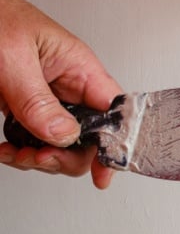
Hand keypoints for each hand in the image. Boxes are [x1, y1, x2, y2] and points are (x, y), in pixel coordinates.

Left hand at [0, 0, 122, 188]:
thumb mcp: (14, 61)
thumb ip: (38, 101)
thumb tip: (63, 135)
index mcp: (80, 68)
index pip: (113, 111)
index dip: (114, 143)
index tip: (103, 171)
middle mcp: (68, 85)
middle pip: (87, 136)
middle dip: (64, 156)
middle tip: (39, 159)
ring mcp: (46, 97)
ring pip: (60, 143)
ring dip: (37, 158)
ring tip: (15, 154)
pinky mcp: (24, 106)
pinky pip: (34, 138)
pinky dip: (19, 152)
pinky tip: (6, 149)